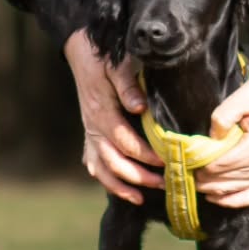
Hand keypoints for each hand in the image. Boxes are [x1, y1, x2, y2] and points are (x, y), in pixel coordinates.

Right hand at [64, 28, 163, 204]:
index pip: (124, 141)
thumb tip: (139, 107)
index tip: (167, 160)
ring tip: (141, 198)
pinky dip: (105, 179)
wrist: (81, 51)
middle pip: (113, 161)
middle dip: (138, 176)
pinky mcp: (89, 133)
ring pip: (100, 168)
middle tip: (165, 183)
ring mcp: (89, 131)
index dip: (145, 155)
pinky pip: (92, 163)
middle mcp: (92, 126)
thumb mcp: (116, 64)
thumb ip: (127, 85)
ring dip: (119, 186)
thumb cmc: (104, 57)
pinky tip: (122, 189)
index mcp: (101, 111)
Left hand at [194, 68, 248, 209]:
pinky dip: (232, 200)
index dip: (197, 165)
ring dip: (211, 189)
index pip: (218, 166)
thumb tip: (210, 138)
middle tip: (181, 170)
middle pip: (223, 181)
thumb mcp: (240, 98)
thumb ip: (221, 119)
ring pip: (233, 190)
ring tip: (193, 180)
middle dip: (200, 178)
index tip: (181, 160)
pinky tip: (215, 197)